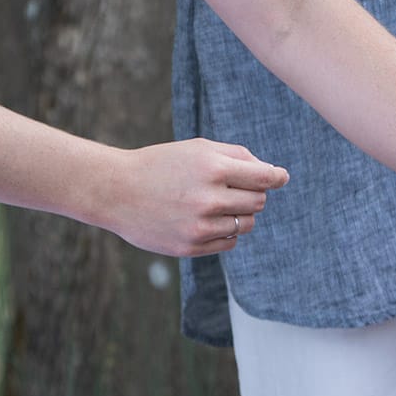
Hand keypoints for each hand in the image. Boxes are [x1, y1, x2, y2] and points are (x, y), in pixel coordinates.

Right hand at [101, 138, 288, 256]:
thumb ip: (238, 156)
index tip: (280, 177)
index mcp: (213, 169)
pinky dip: (225, 232)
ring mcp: (199, 226)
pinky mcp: (191, 247)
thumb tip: (274, 174)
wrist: (114, 191)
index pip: (265, 178)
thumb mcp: (198, 149)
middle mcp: (208, 199)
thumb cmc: (162, 165)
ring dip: (239, 214)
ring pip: (247, 224)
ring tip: (214, 204)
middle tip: (229, 188)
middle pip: (258, 202)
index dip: (277, 177)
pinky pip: (230, 242)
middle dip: (251, 193)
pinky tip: (204, 220)